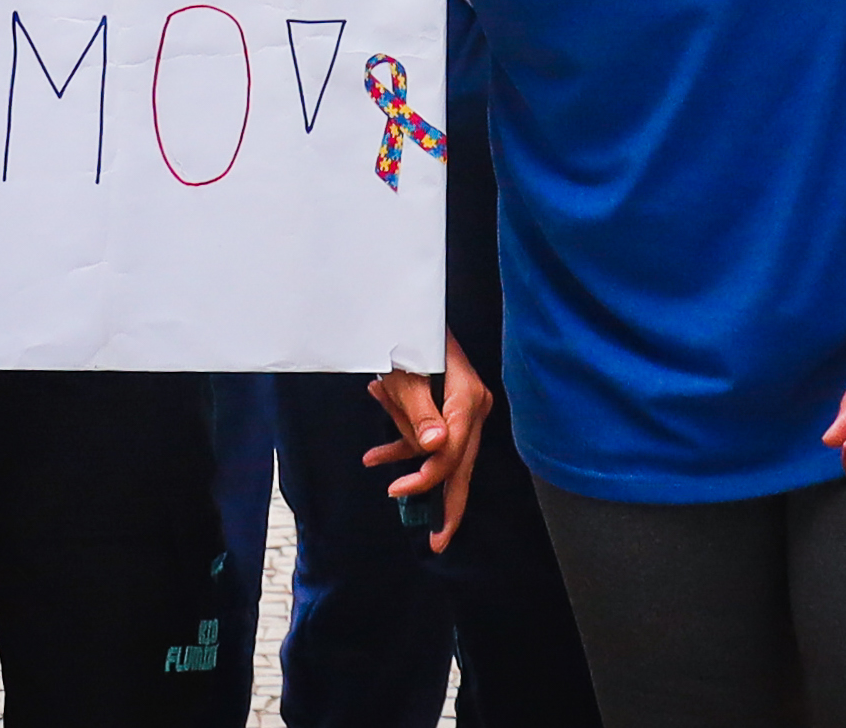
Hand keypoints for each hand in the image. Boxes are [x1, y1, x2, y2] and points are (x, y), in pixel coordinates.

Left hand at [365, 331, 489, 549]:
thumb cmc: (407, 332)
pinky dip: (400, 445)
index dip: (427, 476)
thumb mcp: (408, 371)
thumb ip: (420, 410)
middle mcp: (471, 405)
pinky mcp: (448, 407)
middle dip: (445, 501)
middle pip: (460, 463)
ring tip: (377, 439)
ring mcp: (462, 407)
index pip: (453, 450)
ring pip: (437, 450)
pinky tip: (374, 457)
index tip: (398, 491)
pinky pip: (428, 436)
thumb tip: (435, 447)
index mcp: (467, 397)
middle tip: (436, 540)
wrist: (405, 305)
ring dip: (402, 446)